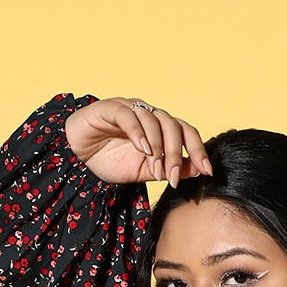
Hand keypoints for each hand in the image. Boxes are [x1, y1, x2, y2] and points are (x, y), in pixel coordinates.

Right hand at [65, 97, 212, 186]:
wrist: (78, 158)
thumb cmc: (110, 161)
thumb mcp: (145, 172)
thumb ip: (171, 169)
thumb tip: (200, 170)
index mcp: (160, 129)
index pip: (187, 132)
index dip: (199, 150)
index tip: (208, 171)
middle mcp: (149, 116)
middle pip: (174, 126)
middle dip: (176, 154)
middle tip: (171, 178)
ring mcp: (131, 109)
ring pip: (154, 120)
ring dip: (158, 147)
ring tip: (154, 168)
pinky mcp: (111, 108)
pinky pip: (130, 115)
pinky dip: (139, 132)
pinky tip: (142, 149)